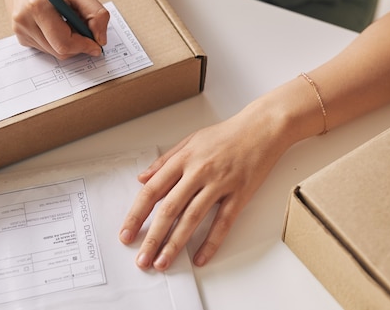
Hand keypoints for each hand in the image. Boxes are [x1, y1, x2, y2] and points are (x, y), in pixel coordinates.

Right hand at [2, 0, 108, 58]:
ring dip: (68, 43)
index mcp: (37, 7)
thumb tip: (100, 40)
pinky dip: (58, 41)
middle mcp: (24, 22)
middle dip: (78, 44)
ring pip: (55, 53)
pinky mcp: (20, 37)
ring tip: (67, 21)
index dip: (84, 46)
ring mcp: (20, 31)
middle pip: (61, 51)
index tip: (97, 44)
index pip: (64, 43)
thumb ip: (95, 13)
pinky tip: (56, 24)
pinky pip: (47, 48)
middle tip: (83, 27)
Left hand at [118, 102, 292, 270]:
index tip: (126, 233)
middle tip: (142, 258)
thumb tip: (143, 178)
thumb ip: (165, 161)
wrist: (262, 128)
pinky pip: (223, 223)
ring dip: (175, 244)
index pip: (152, 191)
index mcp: (183, 159)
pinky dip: (211, 242)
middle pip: (169, 209)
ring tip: (163, 262)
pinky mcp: (239, 194)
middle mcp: (198, 172)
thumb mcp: (190, 140)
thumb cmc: (227, 134)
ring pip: (192, 219)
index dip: (136, 215)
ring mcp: (219, 184)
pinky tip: (200, 257)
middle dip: (152, 237)